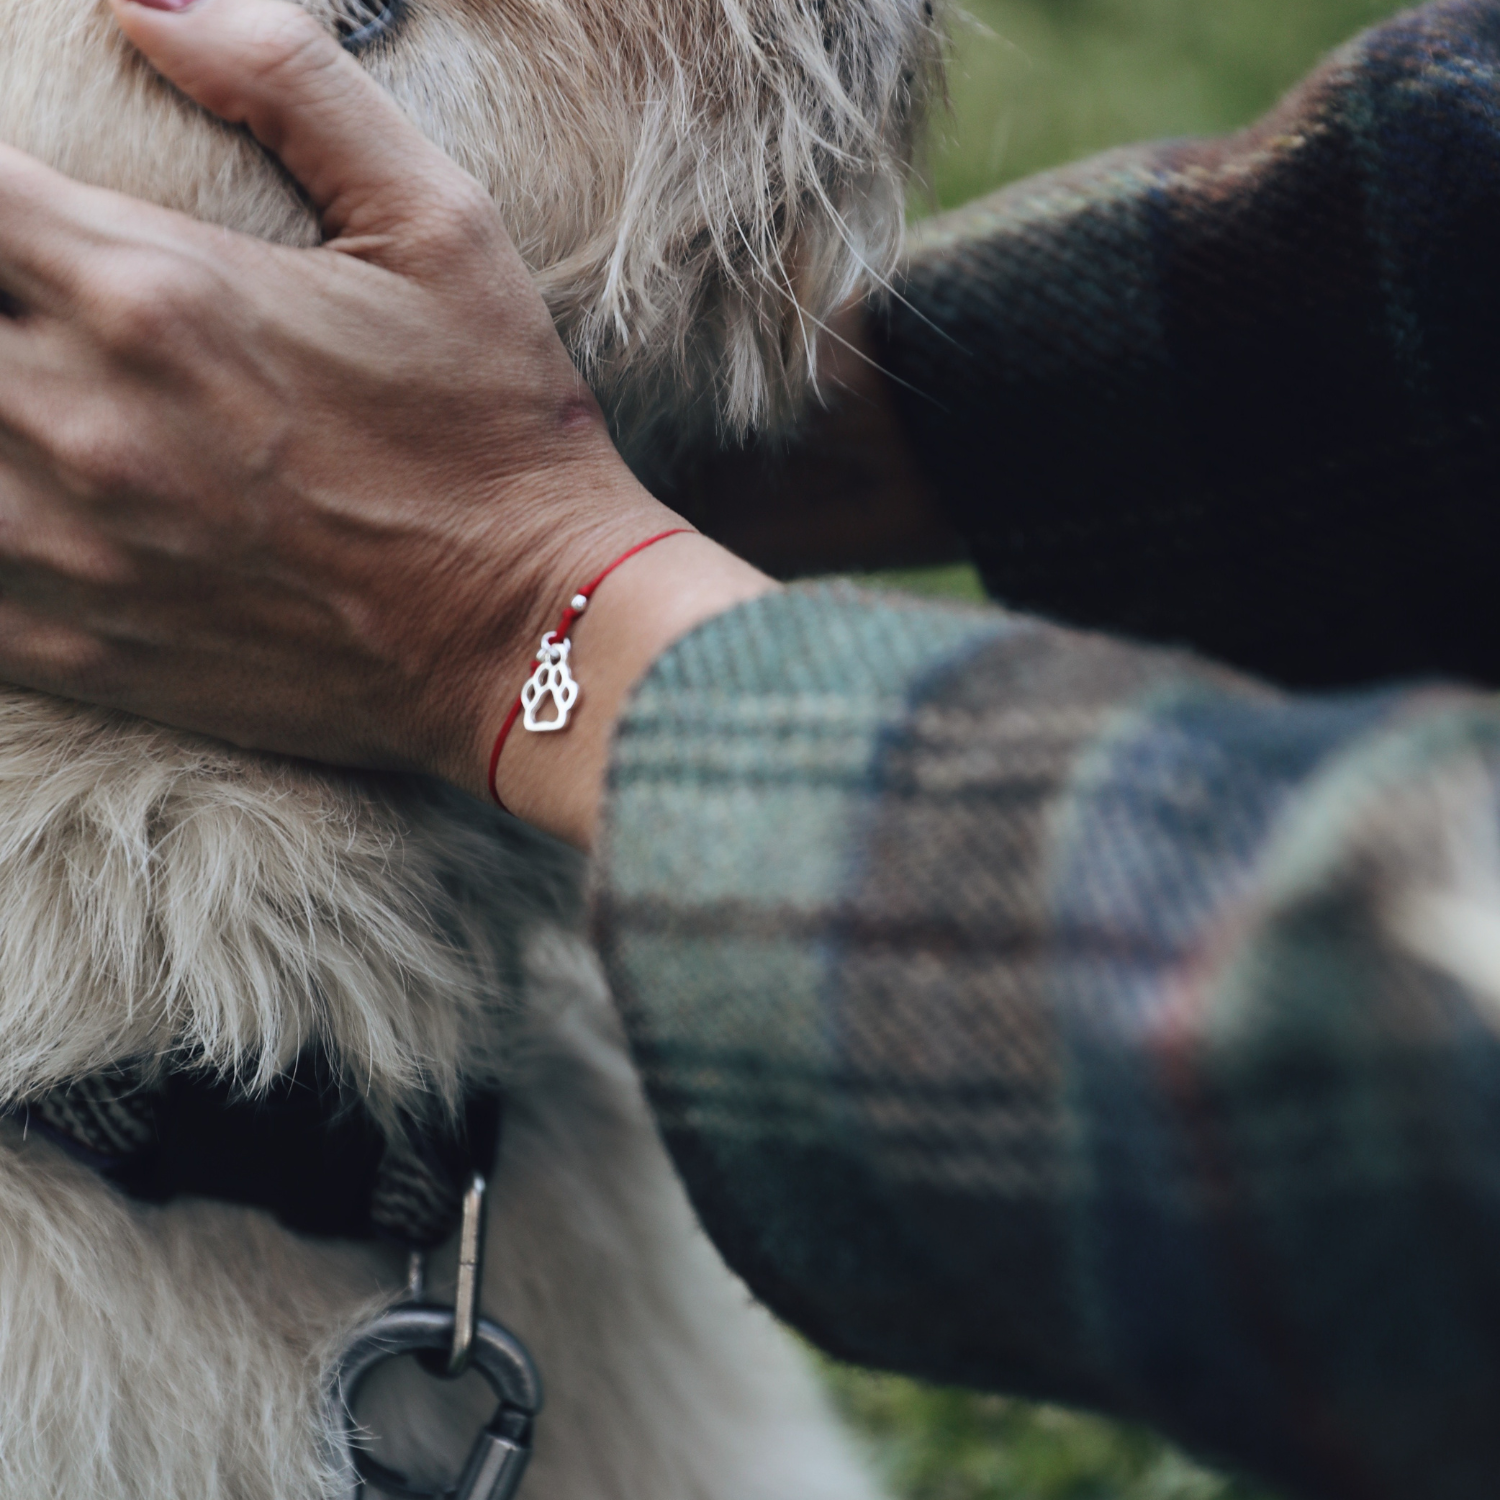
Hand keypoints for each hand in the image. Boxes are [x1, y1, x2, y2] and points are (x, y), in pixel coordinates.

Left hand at [0, 0, 770, 844]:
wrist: (534, 633)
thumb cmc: (498, 435)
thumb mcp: (440, 228)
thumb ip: (290, 84)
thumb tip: (144, 1)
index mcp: (153, 291)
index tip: (15, 204)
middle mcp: (78, 417)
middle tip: (26, 288)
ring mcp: (66, 548)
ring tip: (25, 387)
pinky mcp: (78, 647)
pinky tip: (21, 492)